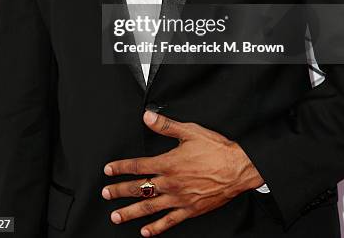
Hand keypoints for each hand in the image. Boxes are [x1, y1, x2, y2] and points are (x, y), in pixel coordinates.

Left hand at [102, 110, 263, 235]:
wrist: (238, 168)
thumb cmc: (216, 149)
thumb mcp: (190, 131)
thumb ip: (166, 125)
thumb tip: (147, 116)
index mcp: (169, 163)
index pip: (138, 166)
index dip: (120, 168)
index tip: (108, 170)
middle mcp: (171, 183)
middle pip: (139, 188)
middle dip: (119, 191)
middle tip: (106, 194)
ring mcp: (180, 199)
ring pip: (150, 207)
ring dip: (131, 212)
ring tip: (116, 216)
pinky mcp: (190, 210)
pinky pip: (170, 221)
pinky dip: (157, 227)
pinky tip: (146, 232)